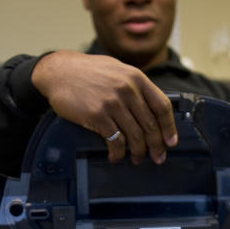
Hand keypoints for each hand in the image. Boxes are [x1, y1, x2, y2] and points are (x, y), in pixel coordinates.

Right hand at [31, 51, 178, 164]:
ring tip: (136, 158)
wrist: (59, 71)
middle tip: (157, 157)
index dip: (169, 127)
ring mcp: (113, 103)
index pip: (162, 106)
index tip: (171, 141)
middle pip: (150, 125)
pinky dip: (118, 153)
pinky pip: (115, 141)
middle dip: (156, 146)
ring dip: (138, 152)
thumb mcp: (117, 69)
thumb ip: (134, 85)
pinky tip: (116, 156)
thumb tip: (150, 108)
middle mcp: (127, 90)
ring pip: (135, 136)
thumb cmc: (87, 71)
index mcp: (136, 78)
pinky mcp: (97, 115)